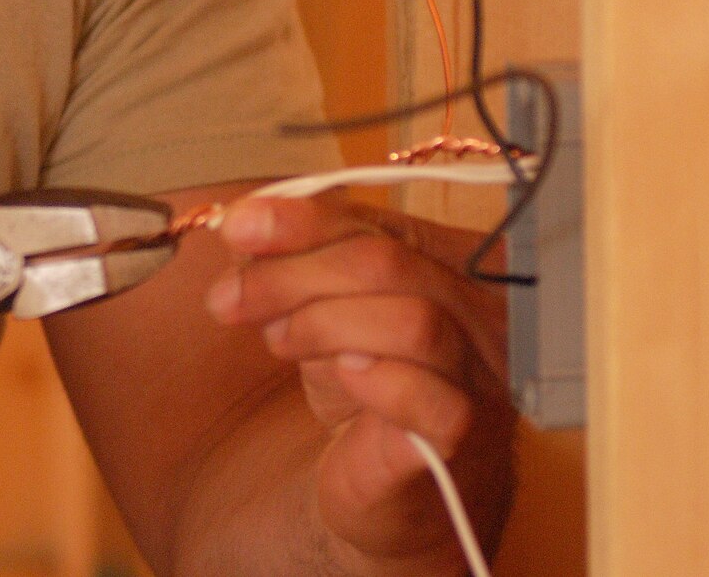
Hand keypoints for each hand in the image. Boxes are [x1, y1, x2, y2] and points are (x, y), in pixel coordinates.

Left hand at [204, 195, 517, 567]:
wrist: (391, 487)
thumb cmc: (363, 387)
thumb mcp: (325, 311)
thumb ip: (297, 265)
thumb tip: (244, 231)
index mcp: (448, 263)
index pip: (379, 223)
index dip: (305, 221)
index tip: (238, 227)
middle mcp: (477, 310)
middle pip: (388, 264)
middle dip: (293, 274)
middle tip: (230, 298)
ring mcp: (478, 371)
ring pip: (413, 321)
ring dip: (324, 324)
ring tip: (278, 342)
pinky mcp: (462, 433)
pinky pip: (433, 397)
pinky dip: (380, 380)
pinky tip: (342, 375)